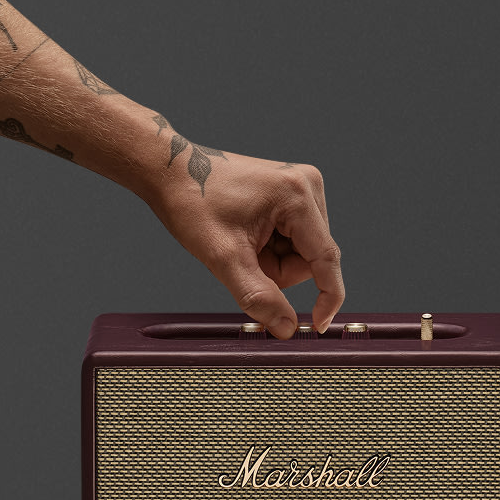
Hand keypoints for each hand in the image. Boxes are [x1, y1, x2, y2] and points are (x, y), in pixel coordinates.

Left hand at [141, 145, 344, 338]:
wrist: (172, 172)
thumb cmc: (192, 203)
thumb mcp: (223, 258)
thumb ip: (258, 297)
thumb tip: (288, 328)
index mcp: (297, 196)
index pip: (326, 259)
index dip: (327, 297)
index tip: (316, 326)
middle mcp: (307, 186)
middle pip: (310, 259)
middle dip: (278, 271)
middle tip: (242, 258)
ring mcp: (300, 187)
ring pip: (301, 253)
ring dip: (272, 261)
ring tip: (241, 243)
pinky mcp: (291, 192)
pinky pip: (293, 239)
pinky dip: (270, 249)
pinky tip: (247, 235)